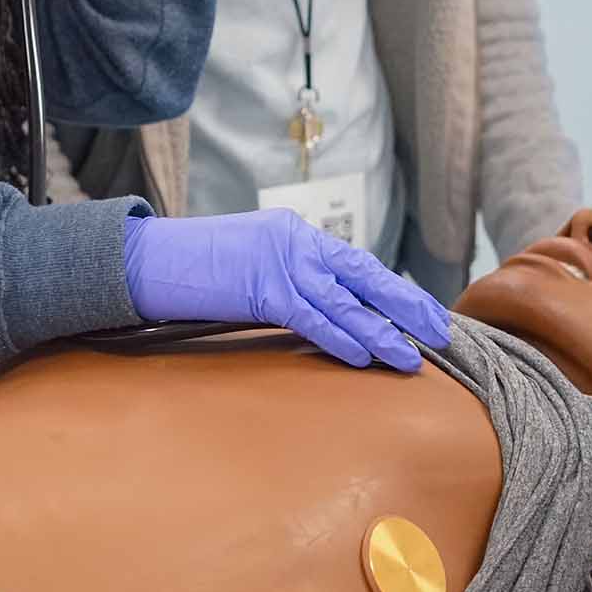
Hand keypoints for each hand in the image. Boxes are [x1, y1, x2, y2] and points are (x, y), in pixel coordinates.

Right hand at [121, 210, 451, 371]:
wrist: (151, 258)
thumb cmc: (195, 267)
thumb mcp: (250, 262)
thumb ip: (287, 280)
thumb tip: (320, 313)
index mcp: (294, 233)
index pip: (355, 263)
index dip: (392, 289)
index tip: (421, 310)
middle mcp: (295, 241)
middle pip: (365, 274)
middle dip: (405, 304)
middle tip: (439, 329)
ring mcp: (281, 262)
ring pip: (346, 301)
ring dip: (382, 332)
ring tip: (410, 357)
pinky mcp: (265, 287)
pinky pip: (315, 317)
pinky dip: (343, 338)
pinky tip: (365, 357)